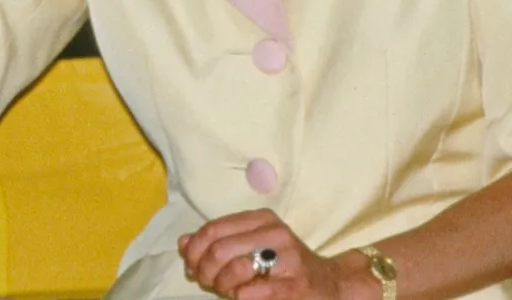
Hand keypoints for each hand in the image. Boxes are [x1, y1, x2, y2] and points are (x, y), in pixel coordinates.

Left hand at [178, 209, 347, 299]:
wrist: (328, 286)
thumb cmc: (284, 267)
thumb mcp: (252, 246)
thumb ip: (218, 242)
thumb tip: (183, 242)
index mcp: (262, 219)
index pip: (212, 230)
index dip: (194, 251)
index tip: (192, 267)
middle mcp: (275, 233)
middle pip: (218, 249)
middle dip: (205, 270)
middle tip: (208, 282)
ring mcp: (287, 259)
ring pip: (233, 268)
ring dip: (221, 285)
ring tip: (227, 290)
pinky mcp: (293, 286)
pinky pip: (249, 292)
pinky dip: (239, 296)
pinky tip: (244, 296)